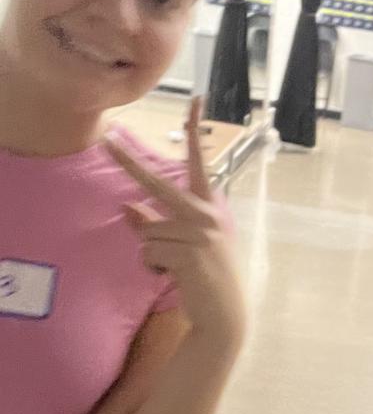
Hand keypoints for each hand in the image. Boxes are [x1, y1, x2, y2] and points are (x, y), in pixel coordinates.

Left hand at [106, 98, 245, 350]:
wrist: (225, 314)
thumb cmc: (206, 276)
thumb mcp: (187, 243)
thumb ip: (158, 223)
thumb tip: (127, 208)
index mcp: (211, 205)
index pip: (201, 161)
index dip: (196, 130)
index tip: (196, 100)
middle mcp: (207, 213)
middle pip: (157, 184)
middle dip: (128, 163)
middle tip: (107, 138)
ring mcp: (199, 232)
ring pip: (147, 231)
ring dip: (153, 253)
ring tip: (177, 269)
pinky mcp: (188, 252)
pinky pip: (149, 252)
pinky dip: (154, 268)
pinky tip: (176, 278)